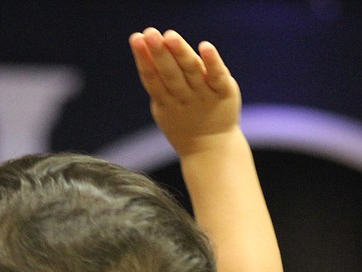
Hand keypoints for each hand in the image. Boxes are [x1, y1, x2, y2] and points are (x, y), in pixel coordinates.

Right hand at [129, 28, 240, 156]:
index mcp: (166, 102)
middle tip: (150, 33)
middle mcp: (185, 98)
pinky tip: (205, 46)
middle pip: (170, 75)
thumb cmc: (184, 120)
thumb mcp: (165, 106)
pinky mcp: (225, 93)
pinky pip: (218, 77)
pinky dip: (212, 62)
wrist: (212, 148)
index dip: (143, 59)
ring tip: (170, 36)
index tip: (136, 38)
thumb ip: (159, 80)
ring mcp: (205, 96)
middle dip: (160, 54)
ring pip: (191, 72)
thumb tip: (146, 46)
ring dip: (180, 53)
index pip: (152, 79)